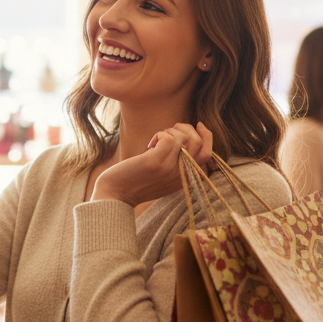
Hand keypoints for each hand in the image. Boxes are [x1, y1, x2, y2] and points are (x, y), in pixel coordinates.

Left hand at [92, 122, 212, 206]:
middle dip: (186, 128)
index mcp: (185, 179)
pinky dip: (160, 134)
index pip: (208, 154)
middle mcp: (182, 175)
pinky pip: (169, 138)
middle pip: (198, 143)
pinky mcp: (157, 162)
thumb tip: (185, 136)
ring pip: (185, 138)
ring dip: (170, 131)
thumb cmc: (135, 181)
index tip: (198, 124)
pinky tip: (150, 145)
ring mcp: (170, 169)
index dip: (207, 136)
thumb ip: (176, 162)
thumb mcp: (162, 175)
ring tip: (156, 140)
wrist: (115, 196)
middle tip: (169, 130)